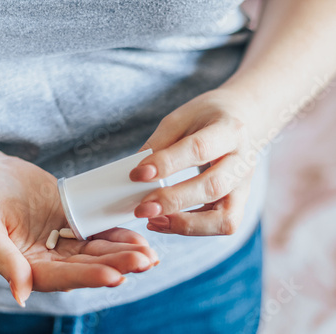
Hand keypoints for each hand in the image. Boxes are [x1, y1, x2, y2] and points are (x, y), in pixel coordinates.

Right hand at [0, 155, 158, 306]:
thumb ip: (2, 259)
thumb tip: (21, 295)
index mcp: (27, 268)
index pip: (62, 277)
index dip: (88, 277)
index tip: (114, 275)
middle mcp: (49, 259)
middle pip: (87, 267)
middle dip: (116, 265)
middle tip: (145, 261)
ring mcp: (63, 241)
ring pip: (97, 251)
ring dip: (123, 253)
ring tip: (149, 254)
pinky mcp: (72, 222)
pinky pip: (97, 230)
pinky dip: (117, 234)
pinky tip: (138, 237)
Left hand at [130, 89, 256, 235]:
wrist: (242, 118)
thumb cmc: (206, 118)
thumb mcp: (181, 119)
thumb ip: (159, 145)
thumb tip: (135, 175)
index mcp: (230, 130)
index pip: (198, 149)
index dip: (166, 164)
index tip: (137, 174)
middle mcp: (243, 161)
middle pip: (213, 187)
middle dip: (174, 200)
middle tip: (142, 208)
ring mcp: (244, 186)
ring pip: (225, 218)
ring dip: (186, 224)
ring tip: (154, 220)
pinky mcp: (239, 203)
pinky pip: (221, 225)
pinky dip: (192, 228)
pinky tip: (165, 222)